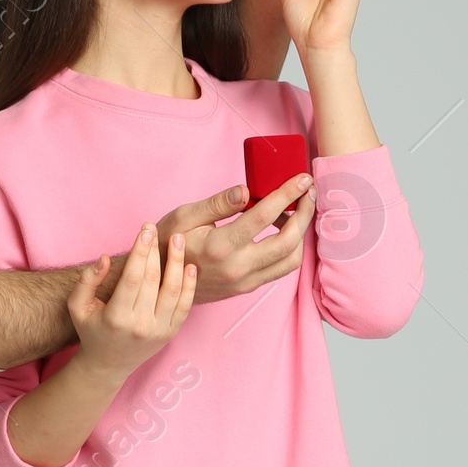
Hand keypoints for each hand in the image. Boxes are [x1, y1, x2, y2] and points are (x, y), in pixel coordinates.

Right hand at [69, 221, 196, 378]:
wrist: (108, 364)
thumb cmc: (92, 330)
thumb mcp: (78, 307)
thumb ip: (87, 281)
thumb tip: (105, 258)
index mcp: (116, 318)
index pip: (132, 278)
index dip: (140, 251)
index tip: (145, 229)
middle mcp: (140, 326)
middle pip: (152, 280)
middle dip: (156, 250)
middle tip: (158, 229)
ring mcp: (158, 331)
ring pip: (172, 291)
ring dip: (177, 262)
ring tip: (178, 239)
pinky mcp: (170, 333)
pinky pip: (185, 306)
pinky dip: (190, 284)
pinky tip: (189, 264)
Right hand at [151, 176, 313, 300]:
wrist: (159, 281)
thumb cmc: (168, 244)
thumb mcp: (184, 216)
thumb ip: (217, 204)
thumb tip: (246, 191)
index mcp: (220, 246)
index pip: (264, 215)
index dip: (287, 194)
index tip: (301, 179)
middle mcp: (237, 268)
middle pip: (288, 241)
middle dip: (304, 213)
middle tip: (307, 192)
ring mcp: (244, 282)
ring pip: (291, 260)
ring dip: (300, 233)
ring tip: (295, 211)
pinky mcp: (247, 288)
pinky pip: (280, 269)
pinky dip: (290, 248)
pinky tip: (283, 230)